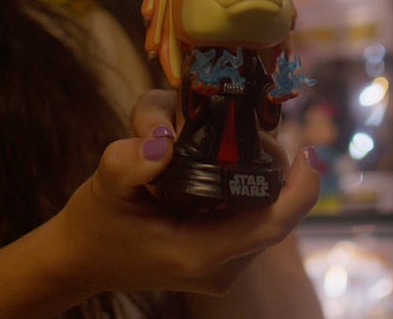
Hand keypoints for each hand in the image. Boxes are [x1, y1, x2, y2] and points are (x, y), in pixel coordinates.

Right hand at [45, 90, 319, 298]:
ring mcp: (223, 267)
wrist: (81, 258)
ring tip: (229, 138)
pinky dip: (246, 185)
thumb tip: (163, 136)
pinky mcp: (222, 258)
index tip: (310, 151)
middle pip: (274, 212)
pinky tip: (223, 160)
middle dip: (272, 165)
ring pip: (265, 213)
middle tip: (249, 125)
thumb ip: (130, 161)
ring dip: (258, 173)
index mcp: (198, 254)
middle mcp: (219, 267)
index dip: (300, 189)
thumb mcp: (105, 183)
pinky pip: (251, 216)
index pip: (272, 225)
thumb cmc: (94, 221)